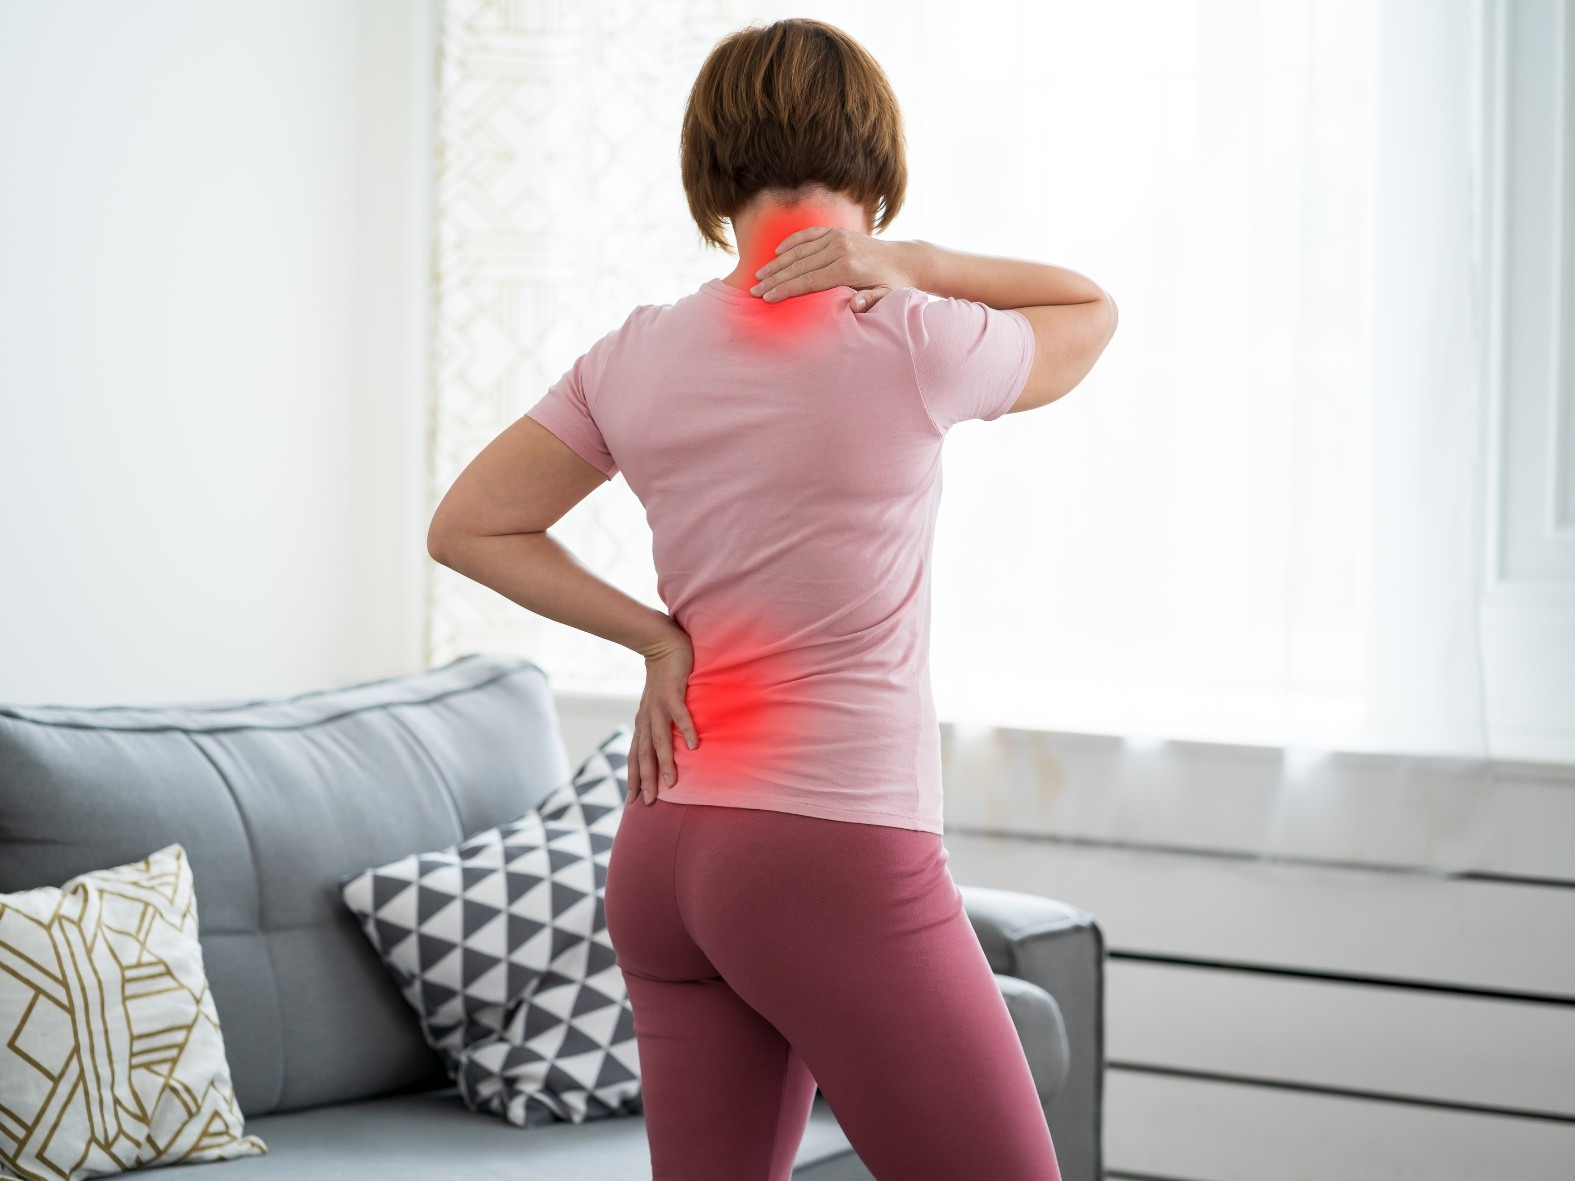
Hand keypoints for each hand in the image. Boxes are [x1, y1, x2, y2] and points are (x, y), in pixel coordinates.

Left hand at [628, 627, 698, 805]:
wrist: (662, 643)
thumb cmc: (663, 677)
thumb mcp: (658, 704)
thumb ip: (661, 723)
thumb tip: (669, 745)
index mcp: (643, 722)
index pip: (635, 755)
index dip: (634, 777)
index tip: (634, 801)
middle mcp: (647, 718)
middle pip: (644, 754)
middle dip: (646, 779)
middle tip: (650, 802)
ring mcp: (658, 706)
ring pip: (659, 740)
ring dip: (665, 762)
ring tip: (671, 783)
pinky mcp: (672, 693)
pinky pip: (679, 715)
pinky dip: (686, 730)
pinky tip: (694, 745)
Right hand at [749, 227, 917, 312]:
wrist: (904, 259)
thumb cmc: (892, 284)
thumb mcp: (887, 297)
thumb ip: (870, 301)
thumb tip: (854, 307)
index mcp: (849, 268)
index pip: (809, 280)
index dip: (786, 289)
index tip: (768, 298)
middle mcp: (840, 249)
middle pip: (799, 266)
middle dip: (775, 279)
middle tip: (755, 290)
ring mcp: (838, 237)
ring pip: (800, 251)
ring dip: (777, 263)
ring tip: (760, 275)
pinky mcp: (837, 232)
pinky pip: (808, 235)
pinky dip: (791, 243)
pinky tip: (777, 252)